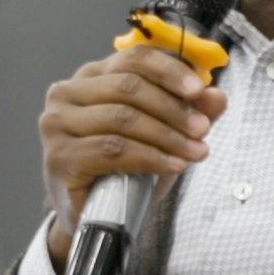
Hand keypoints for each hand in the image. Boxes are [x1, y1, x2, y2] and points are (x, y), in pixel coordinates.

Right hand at [39, 45, 228, 270]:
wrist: (94, 216)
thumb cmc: (124, 169)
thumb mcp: (163, 135)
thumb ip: (188, 112)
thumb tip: (215, 96)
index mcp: (91, 76)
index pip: (132, 58)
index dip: (169, 71)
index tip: (198, 90)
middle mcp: (67, 93)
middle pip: (128, 86)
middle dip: (173, 108)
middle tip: (202, 129)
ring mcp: (58, 125)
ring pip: (122, 118)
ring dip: (167, 135)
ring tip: (195, 151)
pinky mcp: (59, 157)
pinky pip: (112, 149)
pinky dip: (150, 157)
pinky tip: (173, 165)